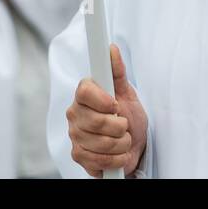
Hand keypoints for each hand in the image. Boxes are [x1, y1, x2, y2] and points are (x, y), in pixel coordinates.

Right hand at [66, 44, 147, 177]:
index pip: (84, 91)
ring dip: (122, 144)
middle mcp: (74, 114)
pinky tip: (117, 153)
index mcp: (83, 94)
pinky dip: (116, 159)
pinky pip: (100, 160)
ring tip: (122, 139)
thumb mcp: (127, 92)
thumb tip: (111, 49)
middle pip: (97, 121)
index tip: (116, 104)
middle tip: (124, 125)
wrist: (133, 144)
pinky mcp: (78, 156)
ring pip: (102, 142)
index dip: (103, 100)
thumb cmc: (128, 116)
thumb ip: (117, 71)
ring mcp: (75, 136)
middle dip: (120, 126)